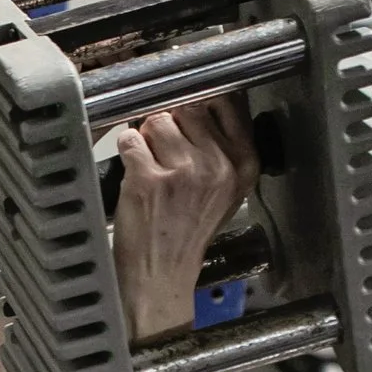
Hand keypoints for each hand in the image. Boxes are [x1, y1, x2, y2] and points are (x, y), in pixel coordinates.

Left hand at [109, 96, 261, 339]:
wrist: (163, 275)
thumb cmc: (190, 230)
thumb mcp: (226, 189)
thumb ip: (221, 144)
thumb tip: (199, 97)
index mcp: (244, 163)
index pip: (226, 102)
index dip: (201, 99)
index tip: (188, 108)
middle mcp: (219, 165)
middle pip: (187, 108)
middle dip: (171, 124)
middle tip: (166, 155)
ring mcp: (183, 173)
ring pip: (157, 121)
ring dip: (147, 138)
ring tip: (152, 168)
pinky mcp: (149, 180)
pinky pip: (131, 140)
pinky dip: (127, 152)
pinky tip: (136, 175)